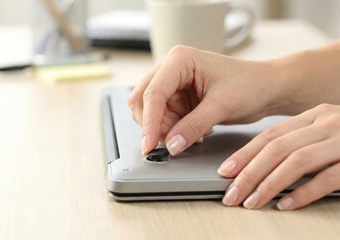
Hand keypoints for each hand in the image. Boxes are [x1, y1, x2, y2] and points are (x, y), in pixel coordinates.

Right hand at [128, 45, 279, 154]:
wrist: (266, 89)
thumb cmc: (250, 85)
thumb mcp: (222, 106)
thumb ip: (193, 126)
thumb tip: (171, 145)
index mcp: (179, 60)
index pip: (153, 93)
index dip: (149, 122)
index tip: (149, 145)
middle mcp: (170, 69)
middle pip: (143, 101)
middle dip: (153, 125)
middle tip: (172, 145)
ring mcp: (172, 83)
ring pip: (149, 111)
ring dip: (163, 129)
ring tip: (193, 135)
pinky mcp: (176, 97)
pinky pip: (162, 118)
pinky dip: (171, 130)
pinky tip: (194, 132)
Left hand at [218, 104, 339, 209]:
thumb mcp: (327, 132)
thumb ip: (300, 143)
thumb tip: (262, 165)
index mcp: (314, 116)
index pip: (270, 135)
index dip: (245, 154)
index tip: (225, 171)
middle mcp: (326, 123)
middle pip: (277, 148)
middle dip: (249, 173)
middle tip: (232, 194)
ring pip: (297, 161)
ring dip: (269, 184)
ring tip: (252, 202)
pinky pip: (327, 178)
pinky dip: (303, 192)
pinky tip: (285, 203)